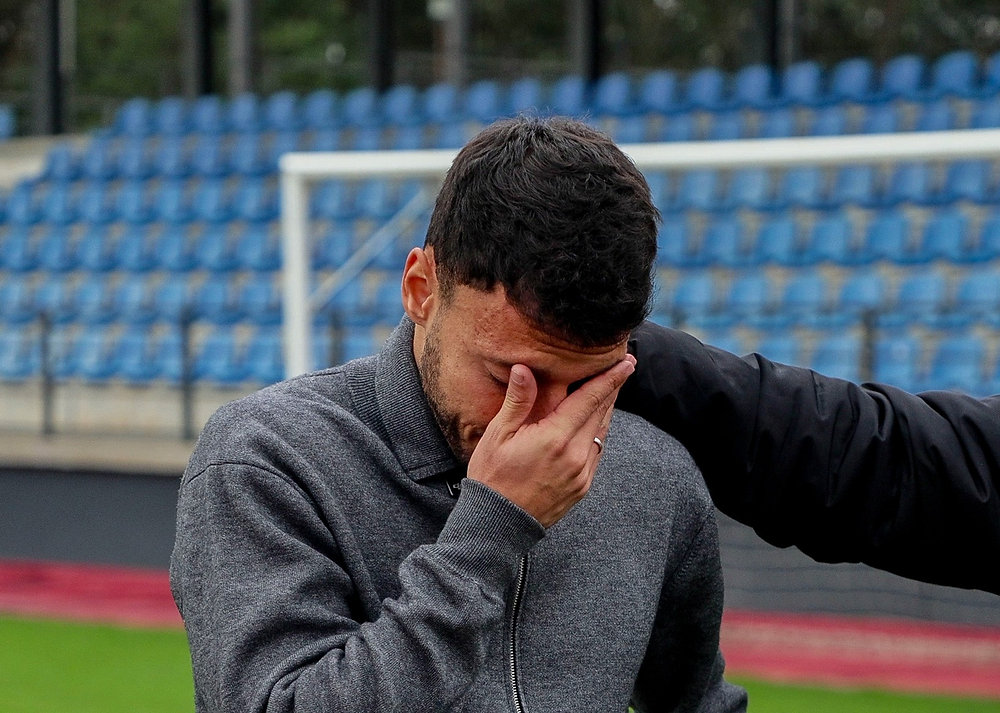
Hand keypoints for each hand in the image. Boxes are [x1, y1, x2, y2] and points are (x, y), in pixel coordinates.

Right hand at [466, 355, 635, 527]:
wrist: (498, 523)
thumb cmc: (492, 476)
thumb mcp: (498, 435)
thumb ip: (517, 401)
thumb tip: (524, 369)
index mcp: (556, 438)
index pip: (590, 400)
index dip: (610, 379)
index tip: (627, 363)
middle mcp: (576, 455)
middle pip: (601, 413)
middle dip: (612, 389)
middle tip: (623, 368)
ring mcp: (582, 473)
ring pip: (601, 433)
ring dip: (605, 411)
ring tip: (608, 392)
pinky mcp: (583, 486)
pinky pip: (596, 452)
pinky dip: (597, 433)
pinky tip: (592, 424)